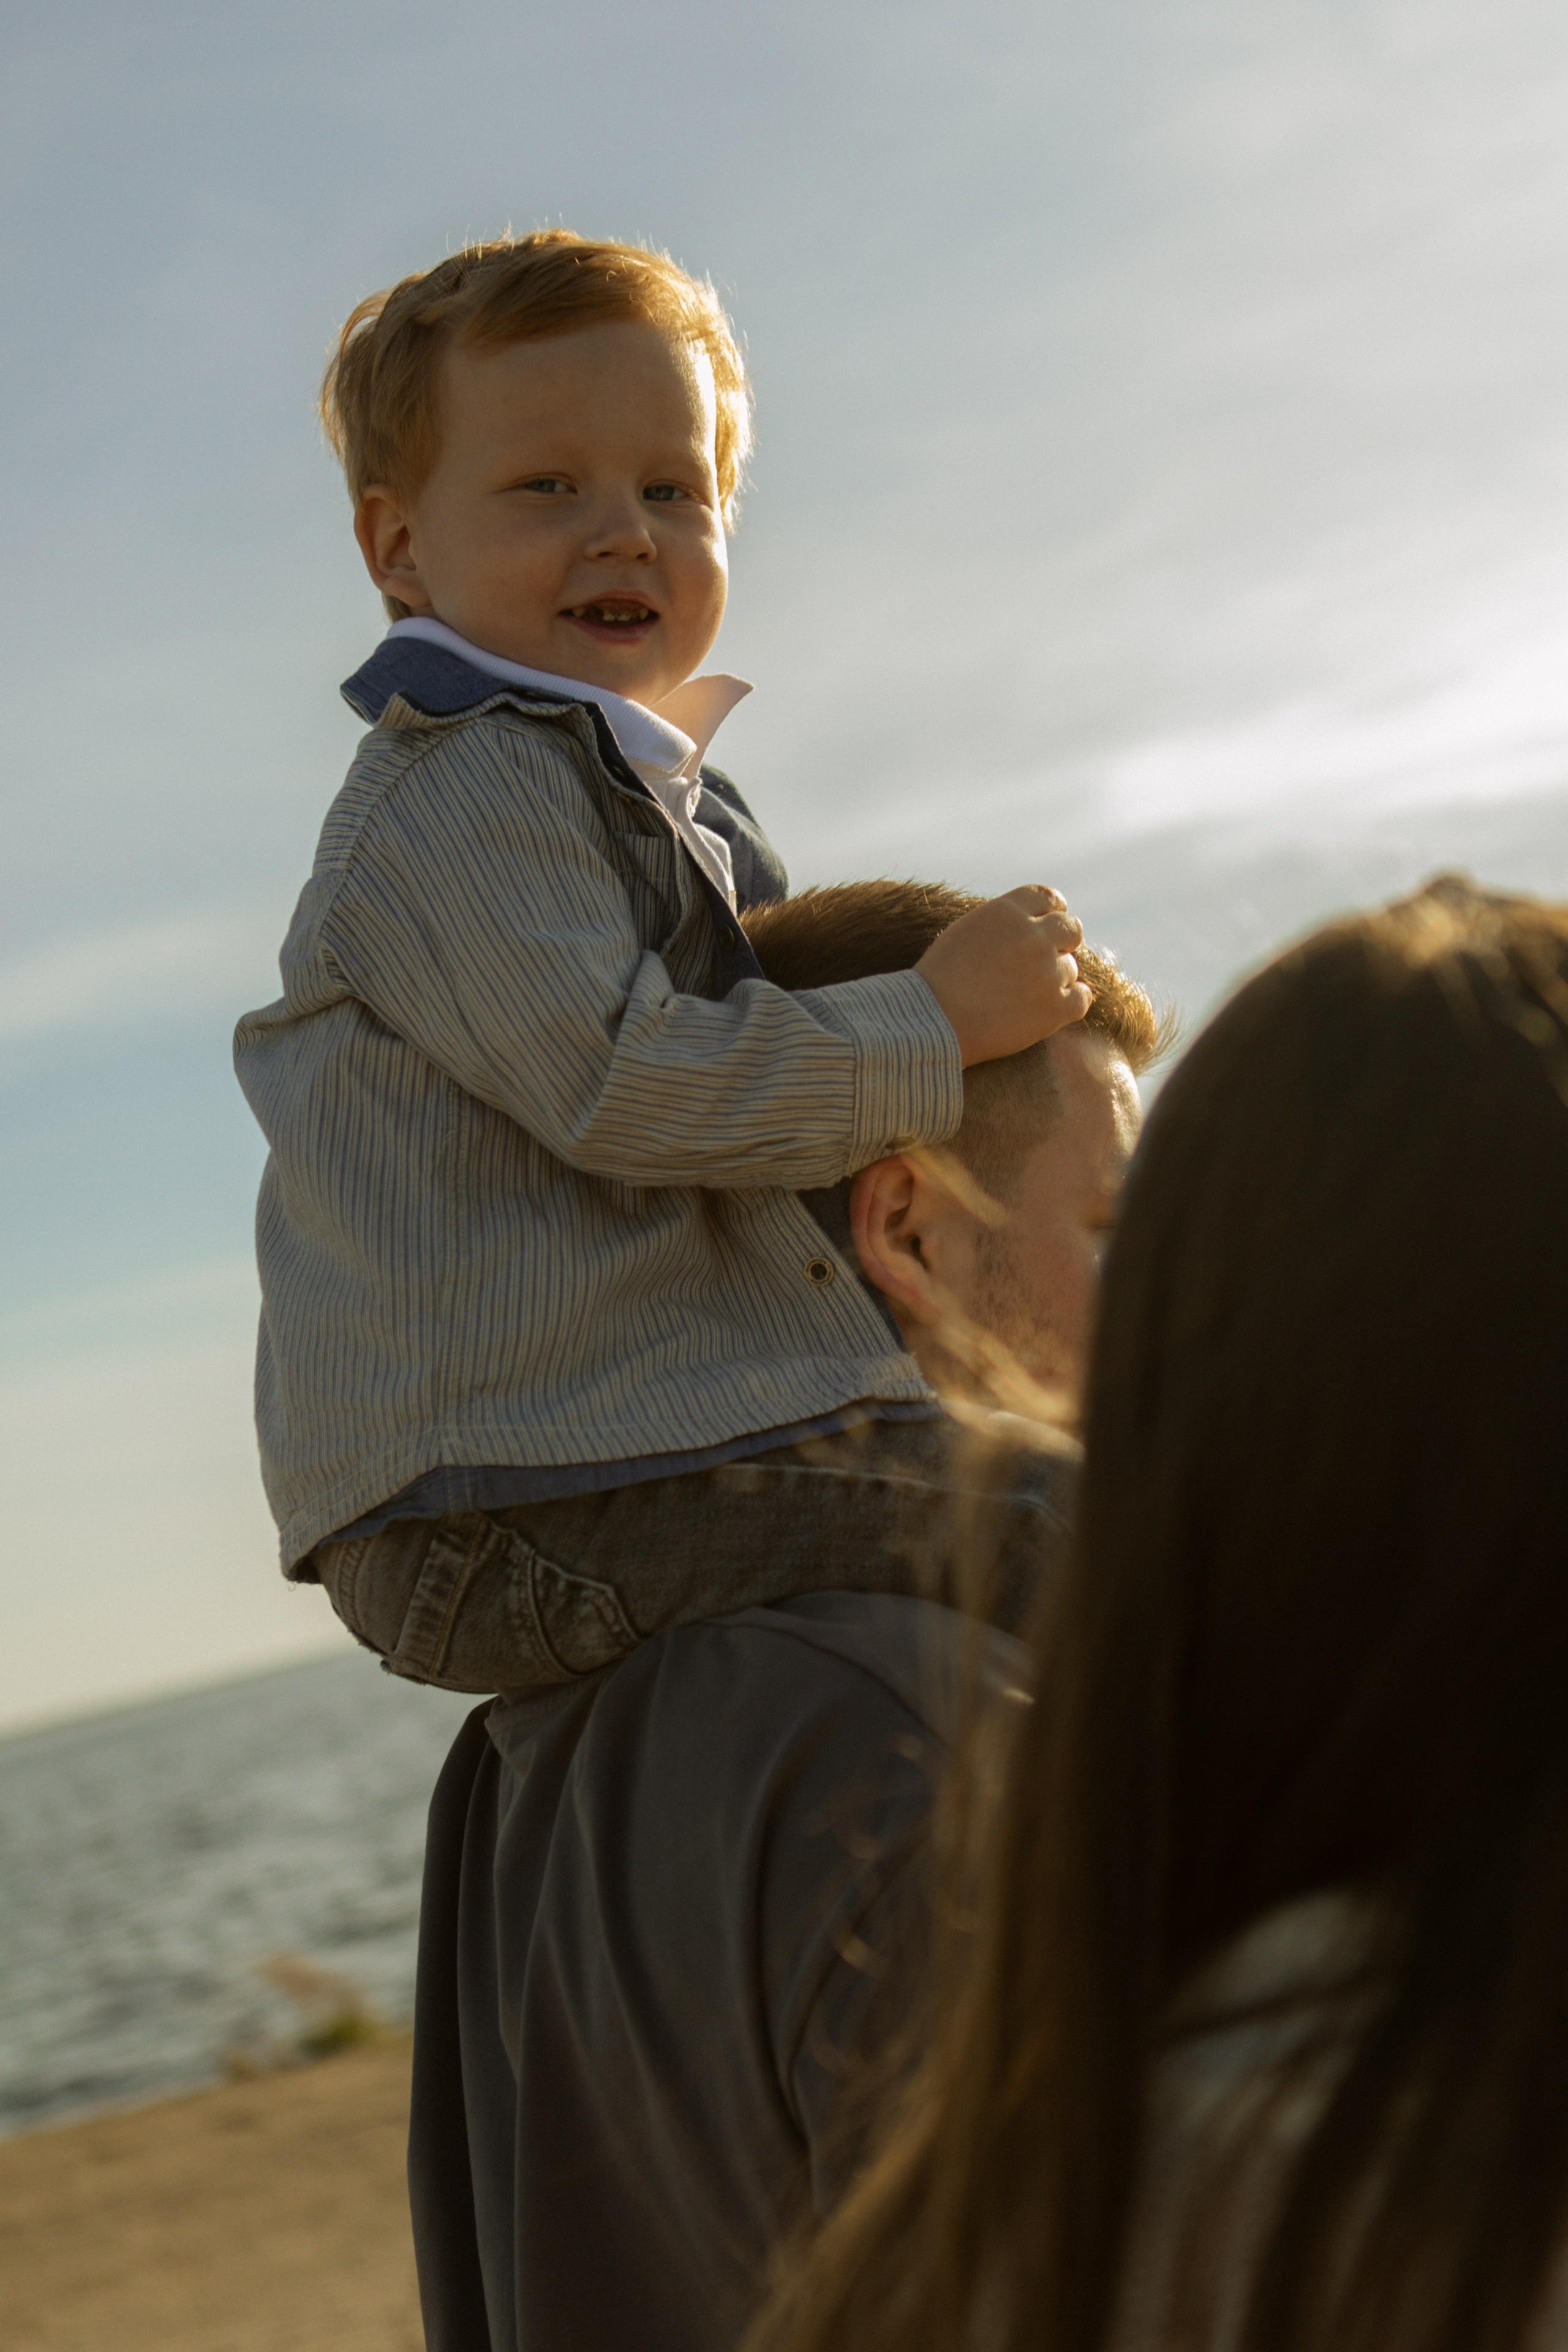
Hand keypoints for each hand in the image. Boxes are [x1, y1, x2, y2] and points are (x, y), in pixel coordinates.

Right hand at [914, 886, 1091, 1066]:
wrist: (931, 1024)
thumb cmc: (940, 981)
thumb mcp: (966, 931)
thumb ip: (1003, 922)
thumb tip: (1033, 922)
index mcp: (1007, 912)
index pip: (1049, 898)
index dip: (1052, 912)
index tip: (1047, 927)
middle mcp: (1032, 936)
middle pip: (1071, 929)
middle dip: (1063, 942)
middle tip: (1044, 961)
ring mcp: (1047, 972)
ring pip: (1070, 969)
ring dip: (1054, 980)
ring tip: (1022, 996)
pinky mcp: (1054, 1008)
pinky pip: (1082, 998)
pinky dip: (1070, 1002)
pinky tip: (1051, 1009)